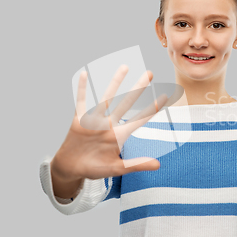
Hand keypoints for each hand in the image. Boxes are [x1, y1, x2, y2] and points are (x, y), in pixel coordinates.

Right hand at [51, 65, 167, 185]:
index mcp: (119, 135)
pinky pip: (81, 102)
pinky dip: (83, 89)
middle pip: (126, 102)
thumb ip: (136, 165)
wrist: (71, 168)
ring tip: (125, 67)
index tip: (165, 97)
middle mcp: (109, 124)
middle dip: (138, 88)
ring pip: (107, 98)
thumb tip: (158, 165)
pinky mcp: (79, 121)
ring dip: (115, 82)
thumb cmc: (94, 169)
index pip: (139, 120)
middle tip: (150, 73)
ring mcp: (95, 121)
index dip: (152, 109)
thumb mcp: (116, 169)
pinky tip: (86, 74)